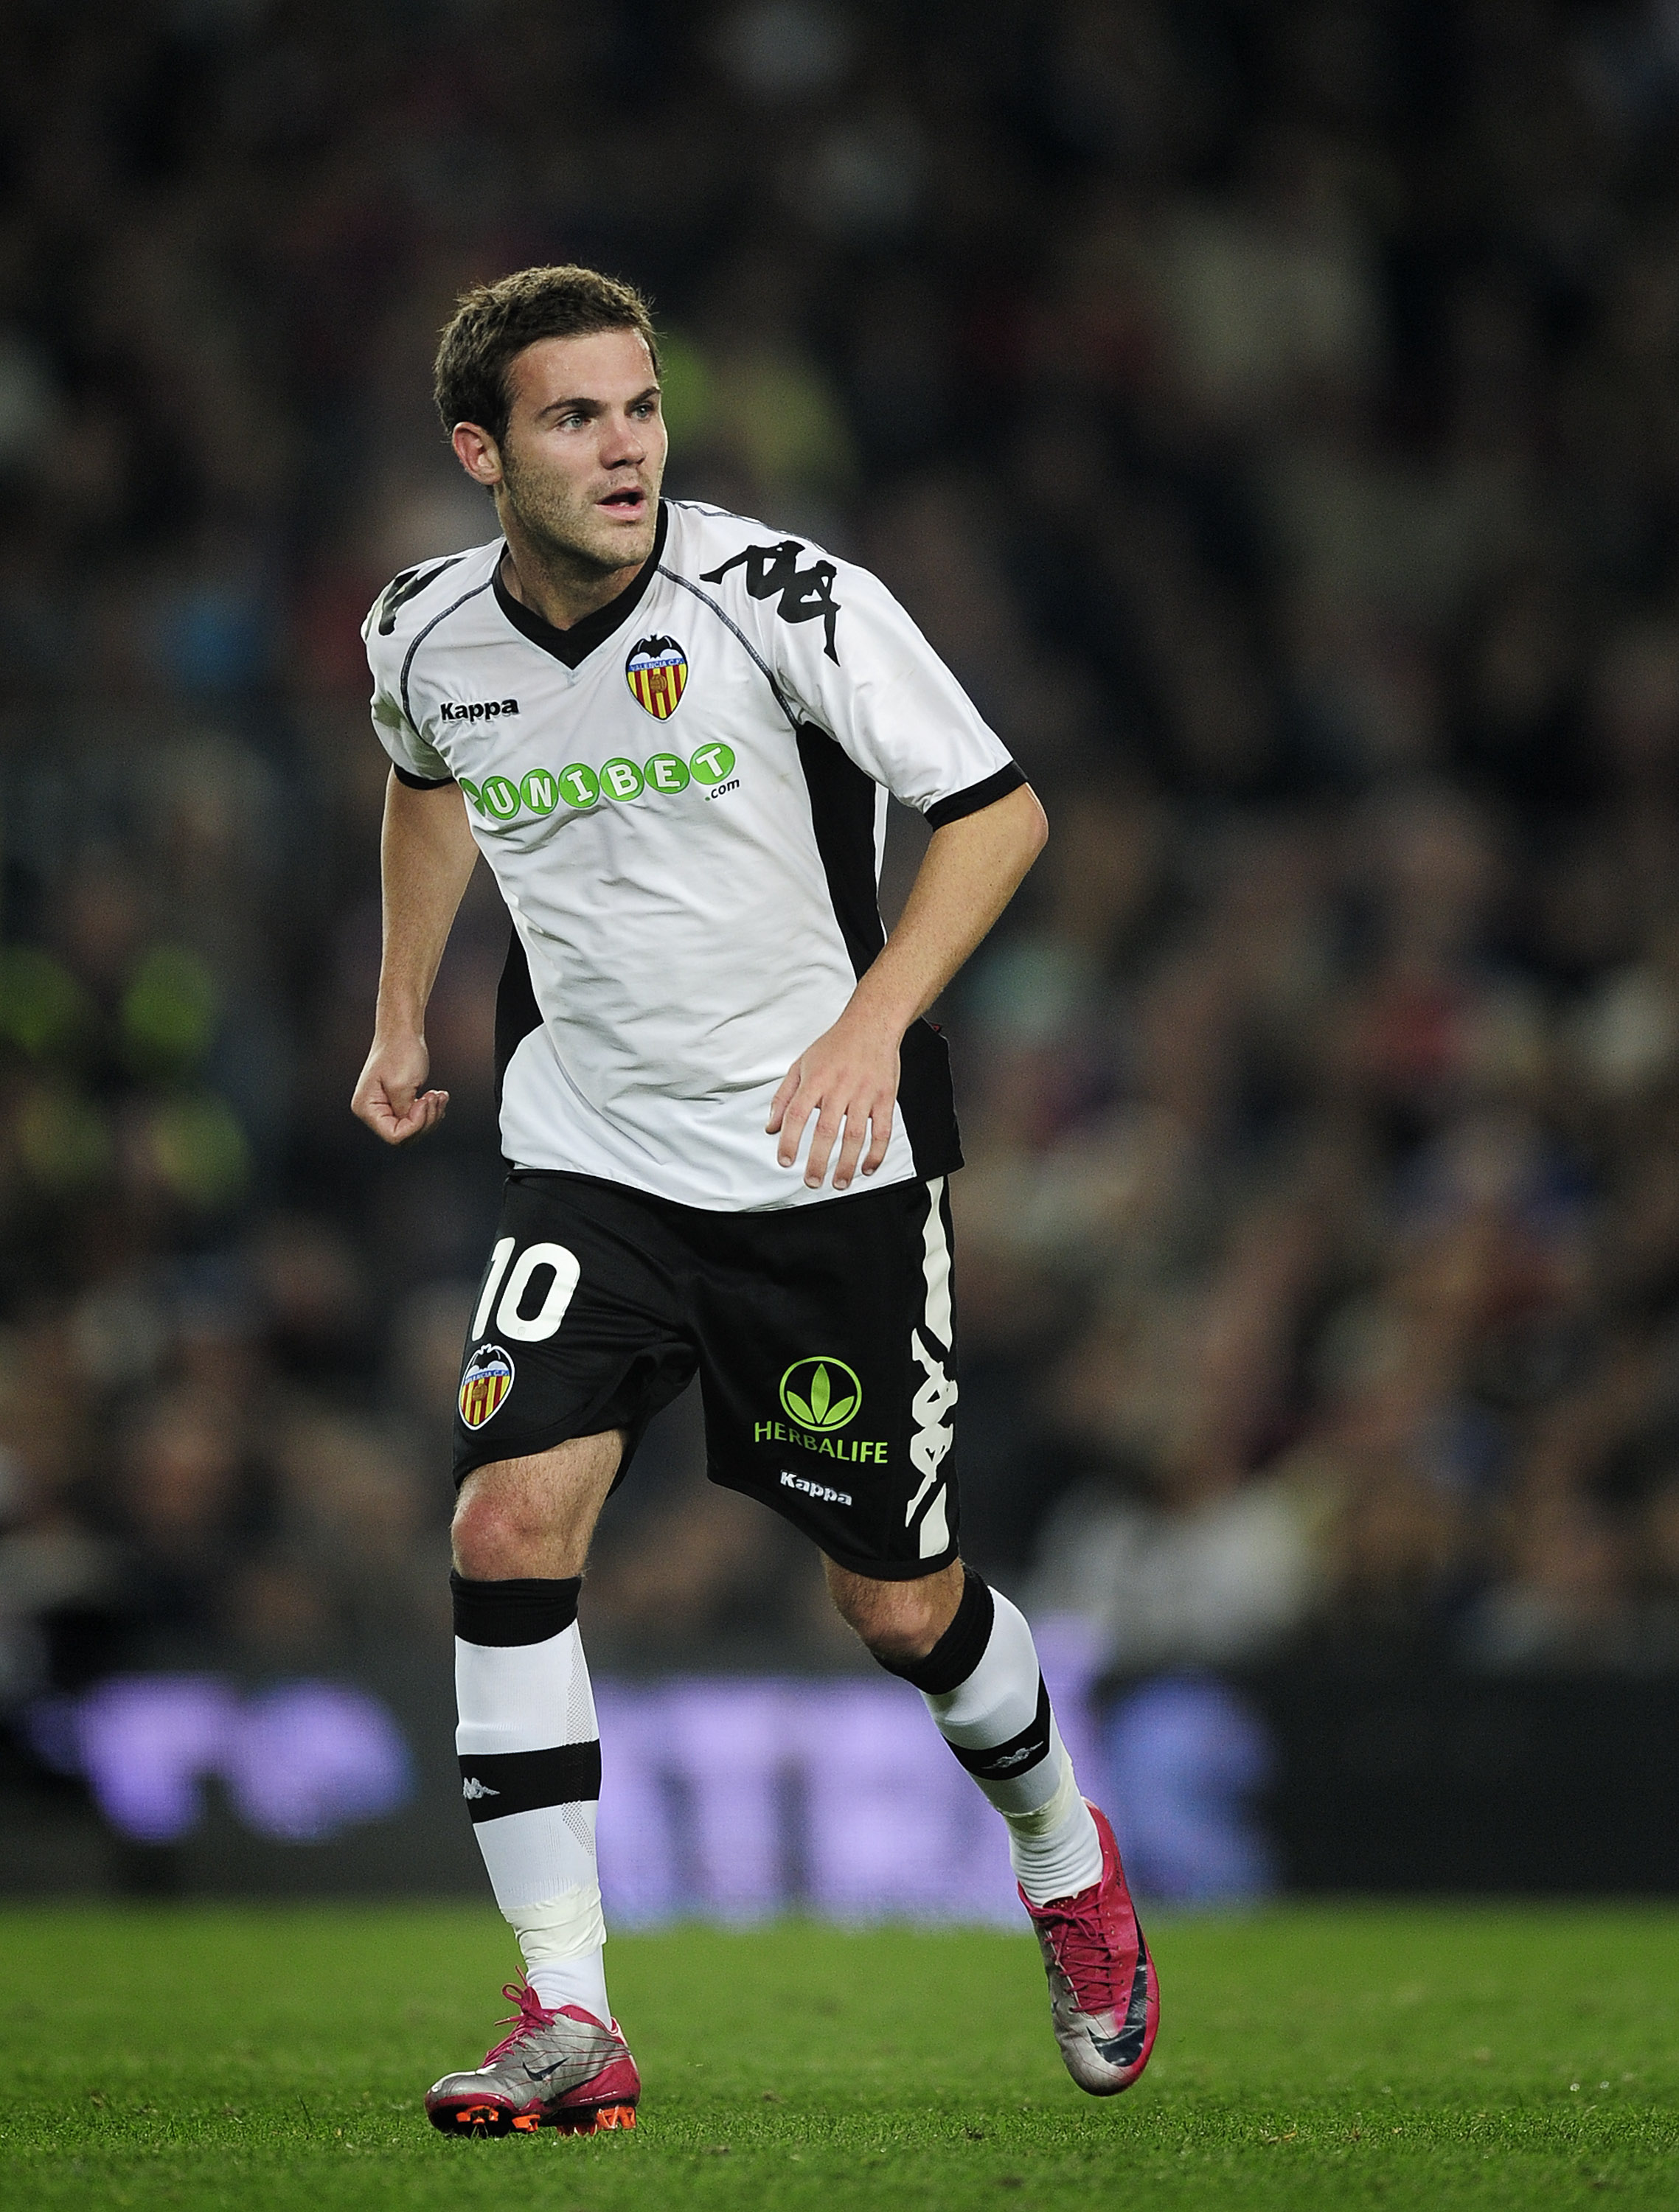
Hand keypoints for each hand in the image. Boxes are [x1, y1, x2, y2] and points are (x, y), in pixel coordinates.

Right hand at [351, 1031, 449, 1144]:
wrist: (402, 1031)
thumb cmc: (400, 1052)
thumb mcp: (402, 1085)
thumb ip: (404, 1112)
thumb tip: (410, 1129)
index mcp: (366, 1108)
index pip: (394, 1136)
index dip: (415, 1125)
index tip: (424, 1101)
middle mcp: (372, 1112)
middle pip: (405, 1136)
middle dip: (426, 1120)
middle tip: (434, 1096)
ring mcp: (385, 1108)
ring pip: (414, 1129)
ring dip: (432, 1115)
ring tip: (439, 1095)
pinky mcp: (397, 1103)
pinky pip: (417, 1119)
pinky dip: (431, 1111)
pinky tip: (438, 1096)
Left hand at [767, 1011, 899, 1190]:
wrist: (871, 1025)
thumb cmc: (835, 1046)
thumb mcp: (800, 1065)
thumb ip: (783, 1097)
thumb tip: (771, 1127)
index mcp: (815, 1079)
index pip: (797, 1114)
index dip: (789, 1140)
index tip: (785, 1161)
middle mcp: (839, 1087)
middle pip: (826, 1130)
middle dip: (818, 1160)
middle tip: (812, 1181)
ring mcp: (864, 1093)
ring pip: (855, 1135)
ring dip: (847, 1163)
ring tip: (839, 1183)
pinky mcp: (885, 1098)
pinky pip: (882, 1130)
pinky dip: (876, 1153)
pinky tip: (867, 1167)